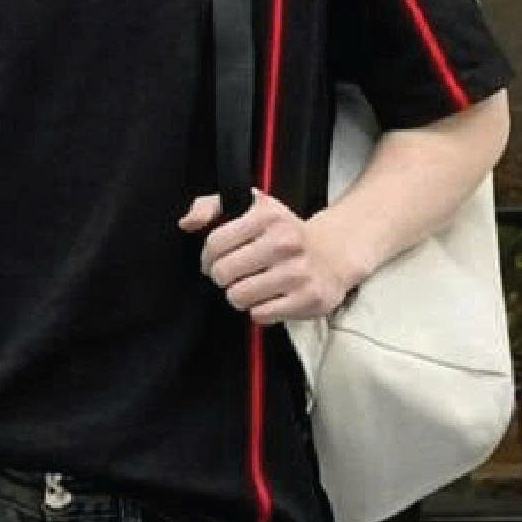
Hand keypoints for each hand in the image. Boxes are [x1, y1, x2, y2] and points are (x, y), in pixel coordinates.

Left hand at [179, 189, 363, 324]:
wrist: (333, 253)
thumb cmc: (283, 232)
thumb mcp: (252, 206)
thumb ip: (212, 206)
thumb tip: (187, 222)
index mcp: (268, 215)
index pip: (215, 243)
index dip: (208, 256)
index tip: (216, 259)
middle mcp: (285, 242)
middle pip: (223, 273)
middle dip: (223, 277)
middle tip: (236, 274)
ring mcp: (298, 272)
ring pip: (239, 297)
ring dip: (240, 295)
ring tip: (254, 285)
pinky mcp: (307, 299)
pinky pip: (260, 315)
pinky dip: (260, 310)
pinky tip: (271, 297)